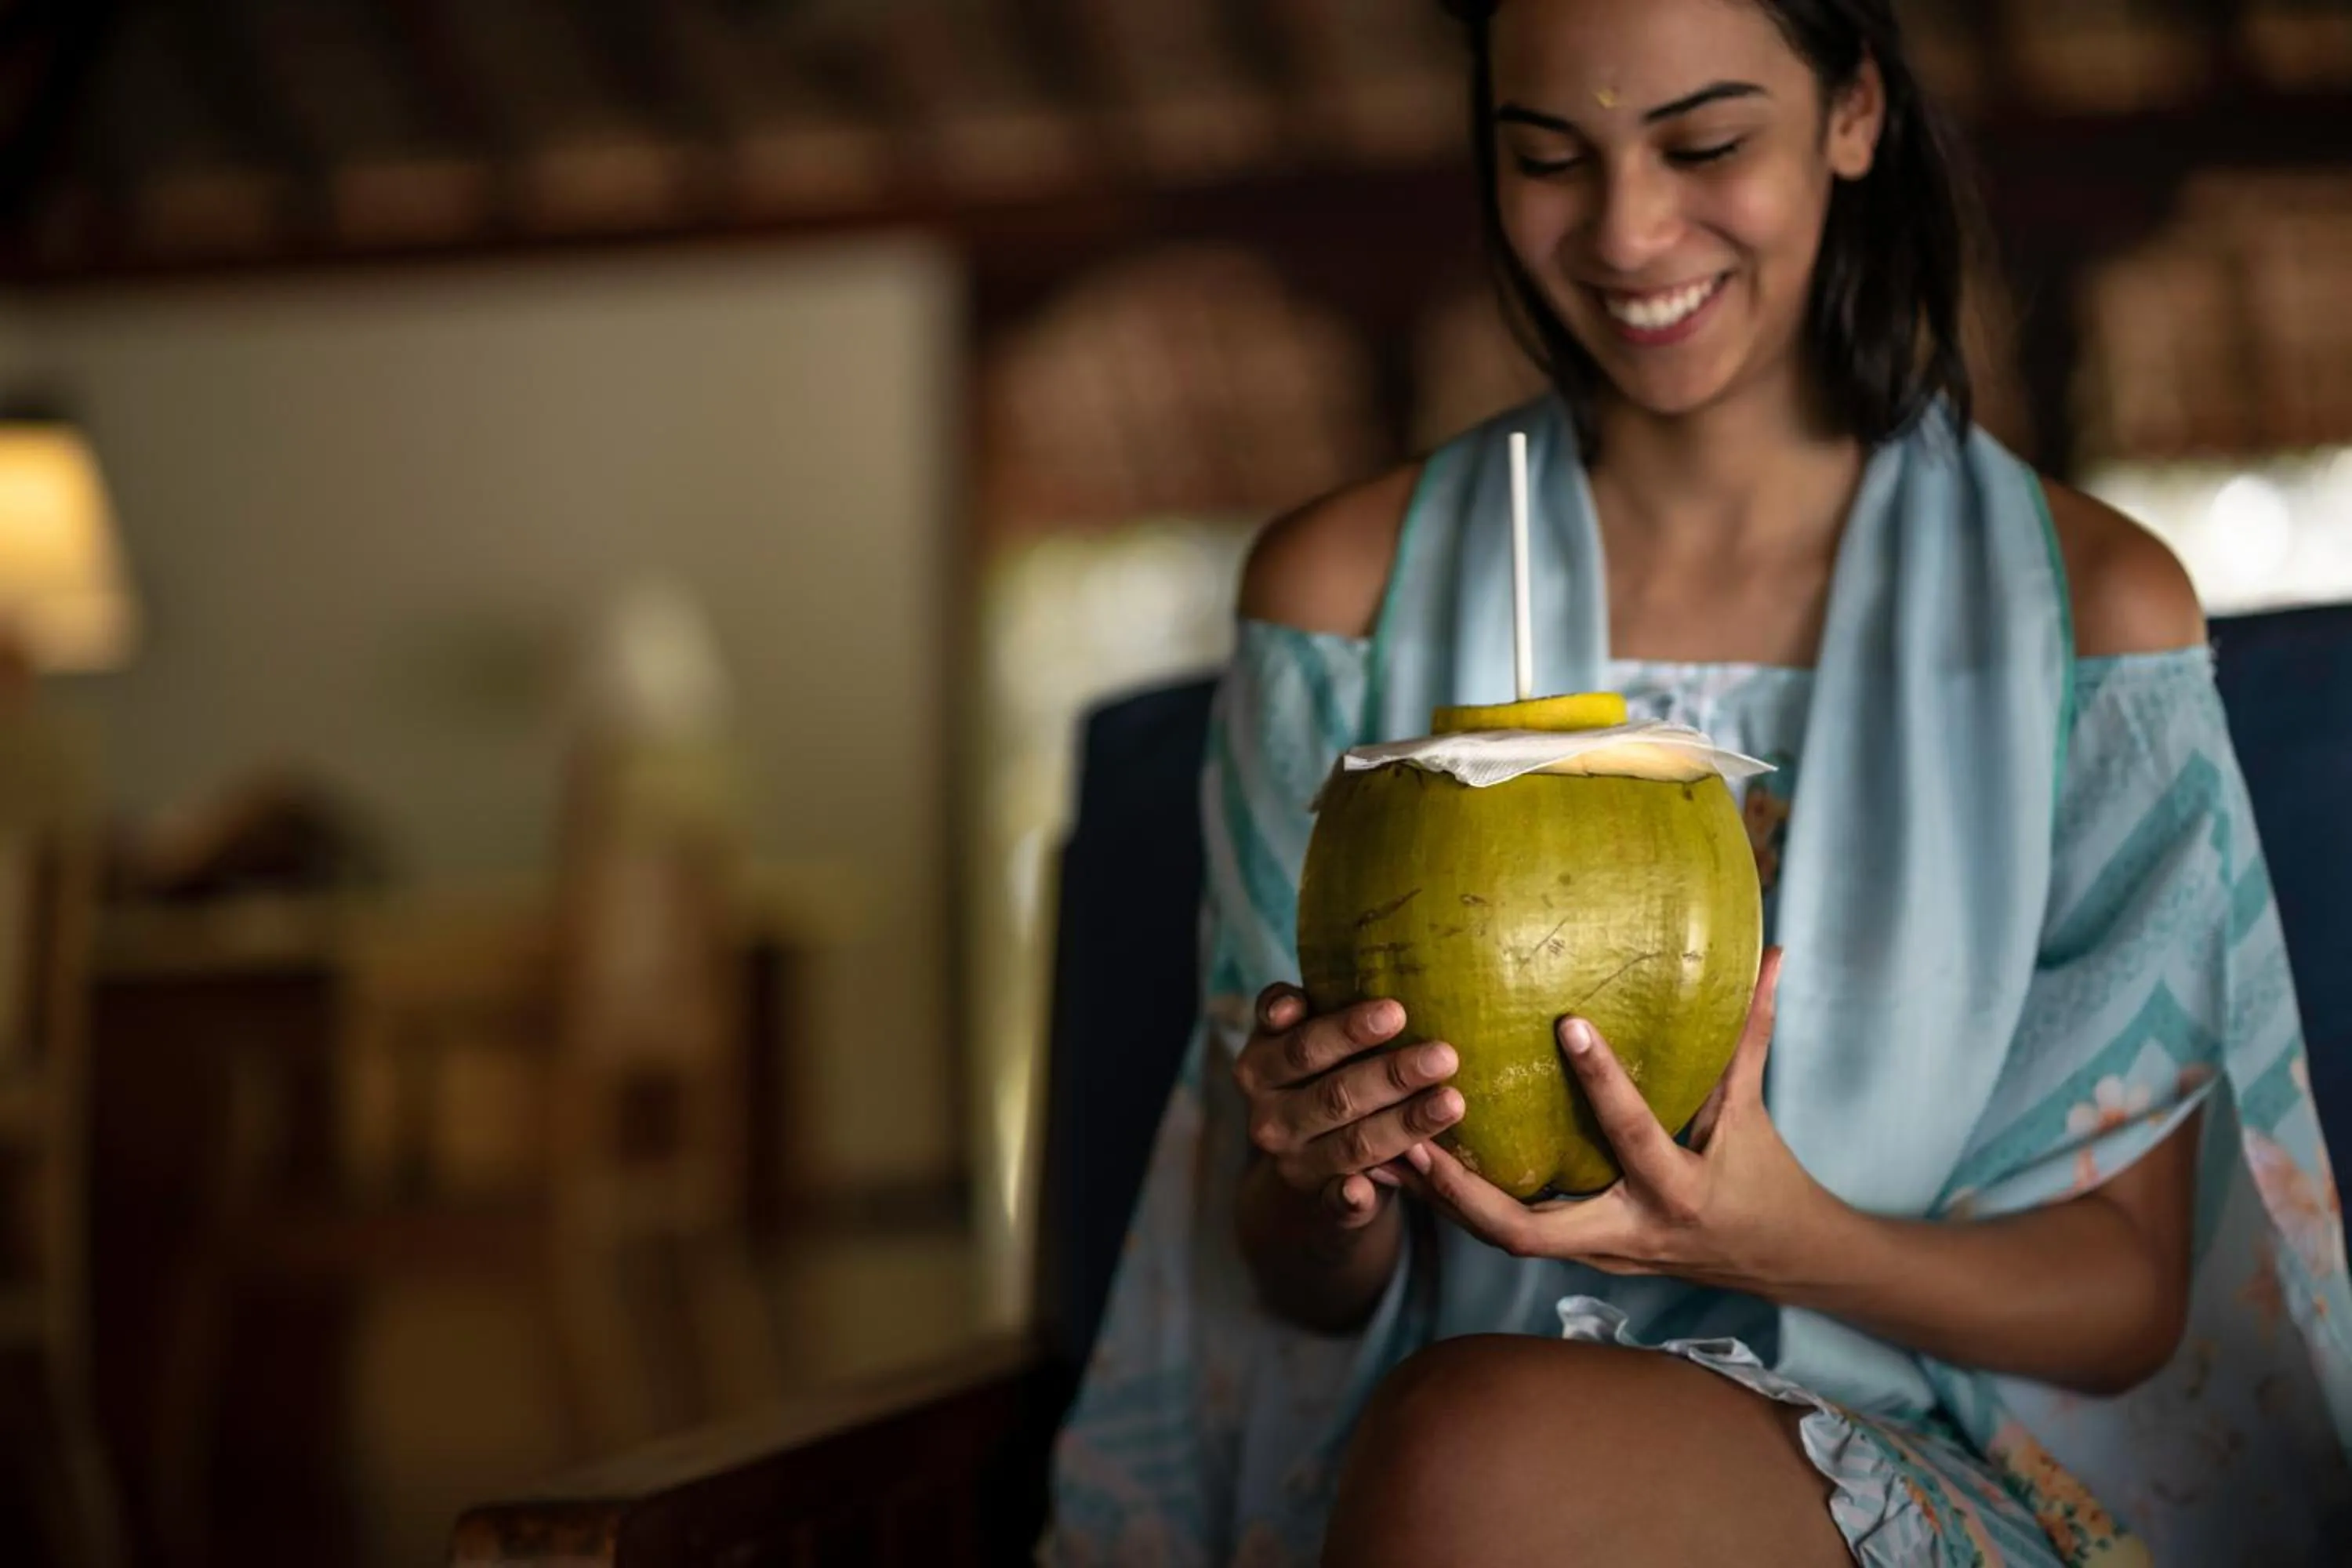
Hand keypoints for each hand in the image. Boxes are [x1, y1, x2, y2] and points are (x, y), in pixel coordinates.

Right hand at [1236, 985, 1464, 1230]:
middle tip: (1444, 1054)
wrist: (1305, 1164)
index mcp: (1258, 1067)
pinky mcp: (1322, 1205)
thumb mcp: (1301, 1039)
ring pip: (1353, 1144)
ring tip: (1453, 1102)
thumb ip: (1305, 1009)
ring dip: (1404, 1125)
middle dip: (1392, 1074)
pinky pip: (1339, 1204)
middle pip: (1334, 1094)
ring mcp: (1294, 1165)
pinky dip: (1353, 1198)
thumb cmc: (1319, 1076)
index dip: (1347, 1031)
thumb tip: (1310, 998)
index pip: (1302, 1045)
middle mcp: (1268, 1118)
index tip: (1397, 1011)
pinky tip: (1372, 1190)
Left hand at [1401, 949, 1843, 1294]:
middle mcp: (1627, 1233)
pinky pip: (1507, 1232)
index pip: (1632, 1133)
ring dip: (1443, 1198)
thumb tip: (1770, 951)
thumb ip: (1751, 1028)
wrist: (1775, 1259)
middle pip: (1527, 1231)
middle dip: (1465, 1189)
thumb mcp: (1752, 1106)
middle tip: (1413, 1129)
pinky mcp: (1575, 1254)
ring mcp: (1595, 1253)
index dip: (1603, 1081)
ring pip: (1502, 1238)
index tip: (1569, 1022)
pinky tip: (1408, 1166)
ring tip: (1384, 1147)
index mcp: (1677, 1190)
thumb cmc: (1765, 1172)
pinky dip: (1459, 1205)